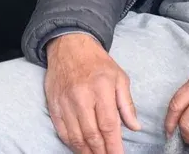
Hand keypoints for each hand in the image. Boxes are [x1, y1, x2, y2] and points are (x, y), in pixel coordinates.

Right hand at [44, 33, 141, 153]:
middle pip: (92, 134)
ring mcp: (65, 102)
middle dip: (101, 152)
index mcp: (101, 88)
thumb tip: (135, 127)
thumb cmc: (97, 62)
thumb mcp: (119, 77)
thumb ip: (127, 104)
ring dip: (86, 152)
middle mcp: (81, 96)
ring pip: (76, 137)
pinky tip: (80, 149)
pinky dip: (71, 144)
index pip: (109, 125)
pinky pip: (62, 131)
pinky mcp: (54, 104)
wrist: (69, 45)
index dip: (114, 146)